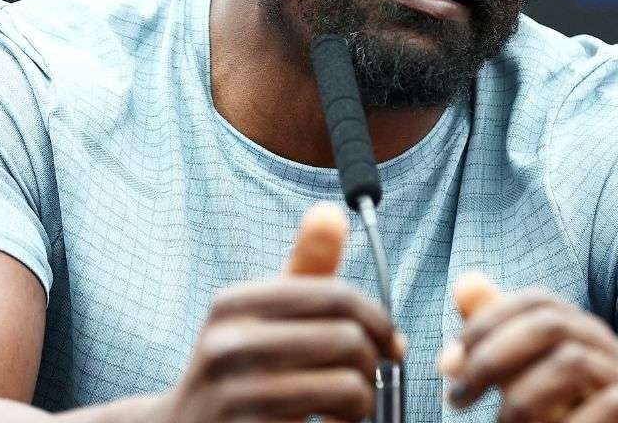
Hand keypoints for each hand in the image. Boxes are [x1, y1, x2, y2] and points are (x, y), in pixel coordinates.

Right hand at [152, 203, 404, 422]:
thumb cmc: (239, 368)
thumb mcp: (261, 314)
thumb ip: (303, 268)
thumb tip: (332, 213)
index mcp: (233, 304)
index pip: (335, 295)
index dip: (378, 319)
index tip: (390, 342)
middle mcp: (227, 345)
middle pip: (348, 339)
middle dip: (373, 363)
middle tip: (367, 378)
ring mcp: (235, 397)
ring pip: (348, 387)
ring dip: (363, 401)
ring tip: (351, 405)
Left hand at [438, 274, 617, 422]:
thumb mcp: (536, 383)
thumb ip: (502, 344)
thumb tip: (462, 286)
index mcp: (586, 337)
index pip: (537, 302)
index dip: (486, 321)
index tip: (449, 360)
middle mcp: (613, 350)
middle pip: (551, 324)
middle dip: (493, 355)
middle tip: (459, 396)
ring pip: (573, 362)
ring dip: (523, 397)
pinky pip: (611, 404)